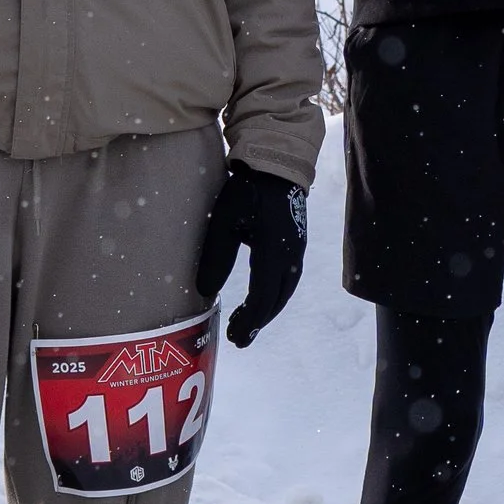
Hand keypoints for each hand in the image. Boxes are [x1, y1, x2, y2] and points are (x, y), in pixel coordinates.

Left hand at [193, 162, 308, 346]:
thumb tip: (205, 291)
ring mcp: (297, 251)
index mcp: (274, 253)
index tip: (233, 337)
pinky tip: (259, 298)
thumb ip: (216, 257)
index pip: (262, 298)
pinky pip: (287, 280)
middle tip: (238, 338)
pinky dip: (273, 295)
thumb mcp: (224, 221)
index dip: (248, 321)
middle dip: (257, 321)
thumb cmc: (247, 191)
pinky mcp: (296, 245)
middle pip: (276, 300)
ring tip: (246, 322)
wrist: (278, 165)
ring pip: (284, 291)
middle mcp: (291, 257)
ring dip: (266, 310)